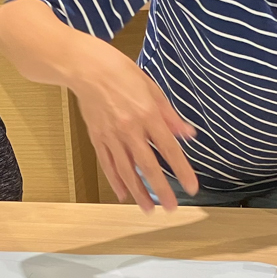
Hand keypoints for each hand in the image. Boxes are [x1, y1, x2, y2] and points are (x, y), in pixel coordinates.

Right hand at [68, 42, 198, 212]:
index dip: (181, 170)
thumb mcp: (151, 88)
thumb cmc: (119, 71)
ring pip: (126, 170)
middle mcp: (129, 128)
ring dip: (138, 192)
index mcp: (147, 114)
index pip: (169, 148)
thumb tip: (188, 134)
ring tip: (148, 210)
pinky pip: (108, 163)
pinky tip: (123, 194)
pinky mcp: (97, 137)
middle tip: (170, 208)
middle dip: (160, 189)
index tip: (191, 188)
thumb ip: (170, 115)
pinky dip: (115, 180)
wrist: (85, 67)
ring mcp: (111, 135)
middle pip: (147, 165)